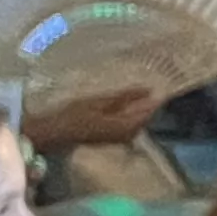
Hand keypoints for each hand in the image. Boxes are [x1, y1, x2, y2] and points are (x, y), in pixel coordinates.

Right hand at [25, 82, 168, 151]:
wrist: (55, 132)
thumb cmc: (73, 115)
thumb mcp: (100, 101)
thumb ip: (125, 96)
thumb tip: (149, 89)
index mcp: (127, 125)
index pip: (151, 108)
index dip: (157, 94)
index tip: (162, 78)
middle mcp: (129, 134)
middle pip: (147, 114)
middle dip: (148, 99)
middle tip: (149, 78)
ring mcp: (122, 137)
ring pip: (138, 118)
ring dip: (139, 104)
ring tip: (136, 87)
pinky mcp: (115, 136)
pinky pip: (130, 122)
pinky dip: (130, 110)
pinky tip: (123, 100)